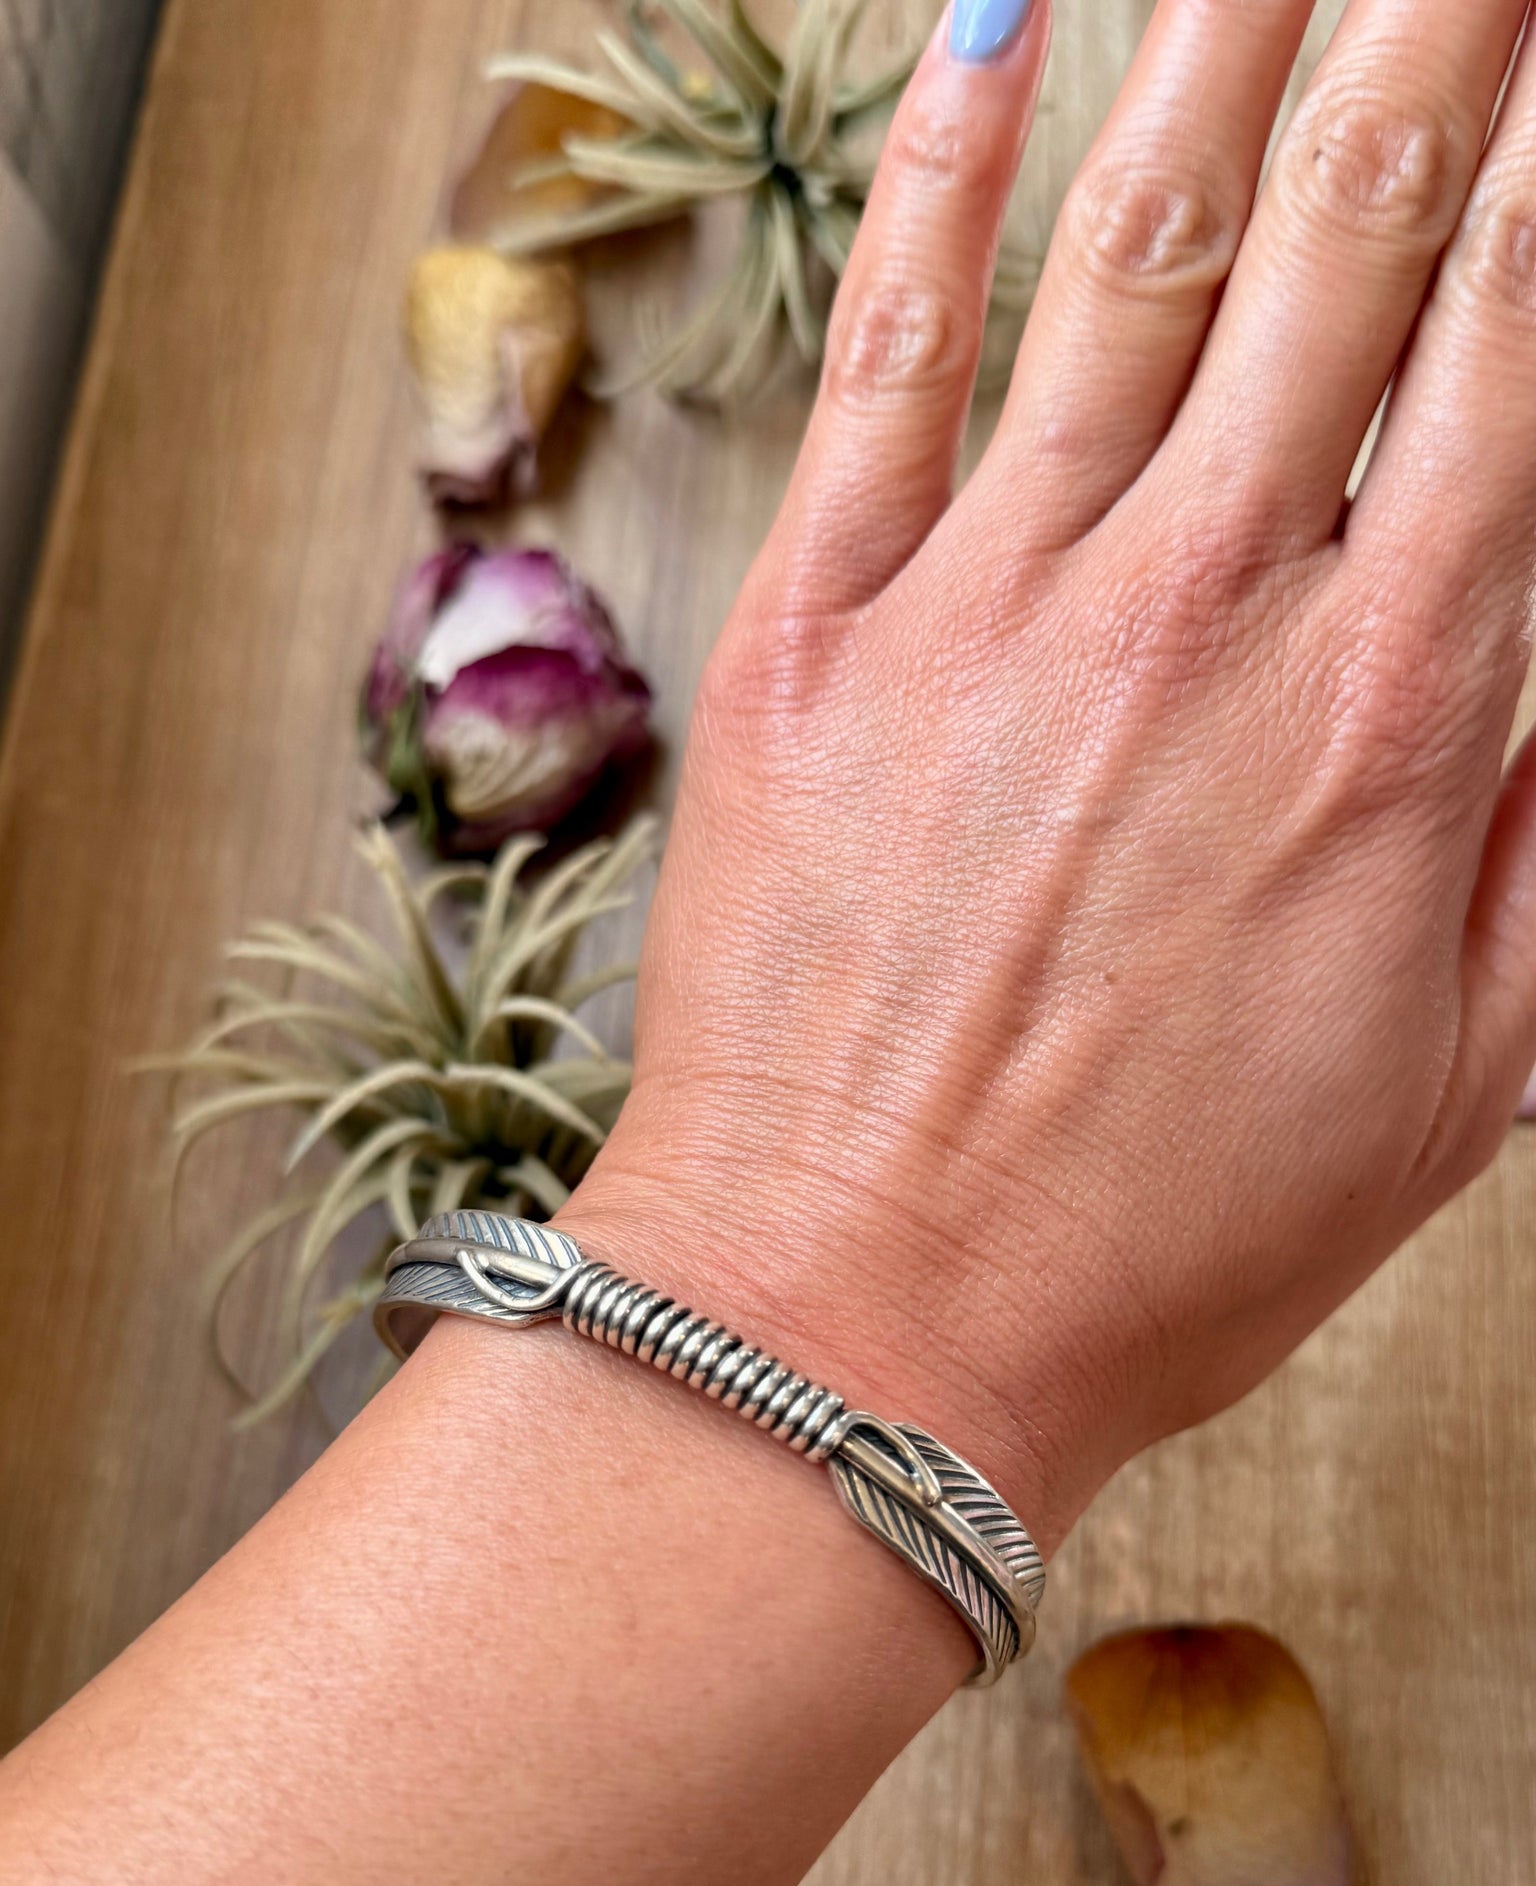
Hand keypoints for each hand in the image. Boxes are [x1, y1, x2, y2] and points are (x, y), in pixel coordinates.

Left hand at [566, 0, 1535, 1555]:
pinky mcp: (815, 633)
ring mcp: (992, 606)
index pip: (1529, 346)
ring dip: (1225, 28)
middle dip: (1437, 33)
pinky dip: (941, 180)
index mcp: (1391, 722)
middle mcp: (1203, 615)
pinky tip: (995, 35)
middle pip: (1354, 230)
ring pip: (1133, 245)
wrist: (857, 1320)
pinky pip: (888, 357)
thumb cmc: (1152, 1235)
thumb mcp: (1450, 1079)